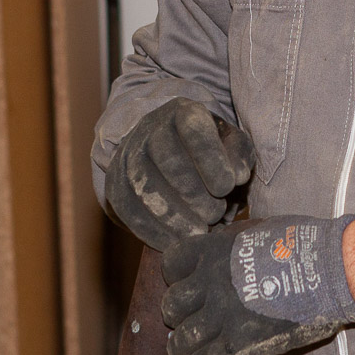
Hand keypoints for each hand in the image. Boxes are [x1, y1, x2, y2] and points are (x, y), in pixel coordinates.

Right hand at [105, 98, 255, 250]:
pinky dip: (151, 230)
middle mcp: (150, 128)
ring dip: (173, 216)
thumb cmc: (210, 151)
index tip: (228, 187)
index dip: (210, 158)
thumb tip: (237, 176)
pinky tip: (174, 243)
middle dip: (193, 192)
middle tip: (214, 215)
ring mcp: (128, 154)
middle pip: (166, 158)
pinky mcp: (115, 183)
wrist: (170, 153)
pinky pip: (127, 208)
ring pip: (143, 184)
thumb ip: (239, 156)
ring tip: (198, 233)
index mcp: (183, 112)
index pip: (193, 128)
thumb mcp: (232, 144)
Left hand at [161, 215, 354, 354]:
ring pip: (180, 339)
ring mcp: (222, 316)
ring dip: (181, 343)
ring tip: (186, 347)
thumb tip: (216, 250)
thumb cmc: (302, 245)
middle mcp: (210, 283)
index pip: (172, 265)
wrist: (331, 271)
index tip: (187, 282)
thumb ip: (228, 244)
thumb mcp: (256, 231)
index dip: (177, 275)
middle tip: (189, 317)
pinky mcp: (239, 344)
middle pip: (172, 305)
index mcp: (212, 251)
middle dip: (177, 312)